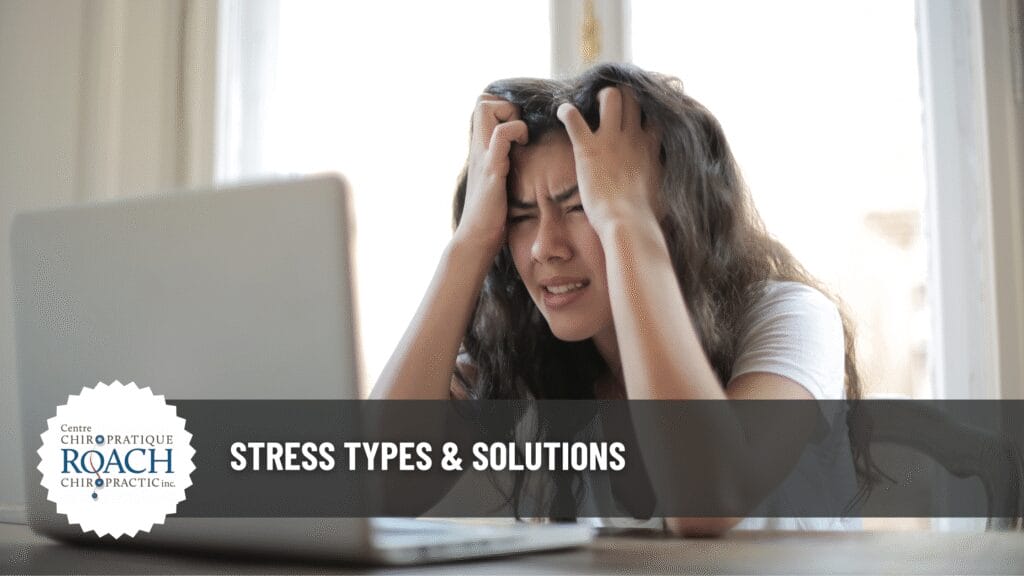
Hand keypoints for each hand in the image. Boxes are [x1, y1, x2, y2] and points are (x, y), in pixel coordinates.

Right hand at [454, 95, 528, 255]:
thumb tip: (522, 159)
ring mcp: (483, 156)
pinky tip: (523, 147)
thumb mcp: (497, 182)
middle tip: (520, 129)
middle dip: (506, 105)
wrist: (476, 239)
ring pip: (486, 108)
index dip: (503, 106)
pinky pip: (500, 135)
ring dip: (510, 115)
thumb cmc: (490, 216)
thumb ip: (503, 165)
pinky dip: (516, 132)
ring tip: (521, 137)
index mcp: (480, 149)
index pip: (483, 106)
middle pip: (482, 100)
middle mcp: (478, 148)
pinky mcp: (491, 169)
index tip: (519, 126)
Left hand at [556, 86, 661, 234]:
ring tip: (590, 105)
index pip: (654, 114)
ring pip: (610, 96)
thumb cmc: (645, 216)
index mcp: (650, 147)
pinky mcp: (588, 148)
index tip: (636, 115)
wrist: (627, 223)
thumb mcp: (663, 193)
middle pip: (633, 97)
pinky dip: (566, 111)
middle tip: (609, 106)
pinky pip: (573, 118)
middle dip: (621, 95)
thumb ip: (661, 181)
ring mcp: (610, 140)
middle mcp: (633, 137)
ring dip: (599, 97)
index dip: (645, 110)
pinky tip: (562, 112)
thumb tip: (666, 190)